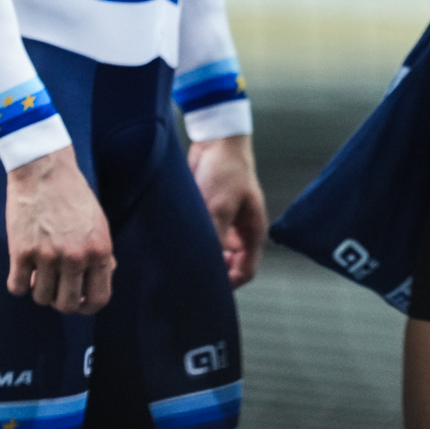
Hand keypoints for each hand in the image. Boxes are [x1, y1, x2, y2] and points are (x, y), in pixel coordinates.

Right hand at [6, 146, 115, 314]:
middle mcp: (76, 258)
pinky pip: (17, 287)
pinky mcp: (21, 252)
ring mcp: (48, 256)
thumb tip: (100, 279)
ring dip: (38, 290)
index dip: (87, 307)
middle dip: (60, 301)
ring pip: (41, 298)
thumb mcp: (98, 225)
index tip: (77, 302)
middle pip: (66, 305)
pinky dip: (18, 284)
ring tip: (38, 273)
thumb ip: (100, 253)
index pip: (99, 299)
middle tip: (54, 288)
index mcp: (100, 252)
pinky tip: (22, 270)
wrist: (44, 172)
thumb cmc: (73, 196)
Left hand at [188, 135, 267, 286]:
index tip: (204, 287)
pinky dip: (192, 242)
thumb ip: (215, 238)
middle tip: (188, 275)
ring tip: (181, 259)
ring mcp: (224, 223)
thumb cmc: (227, 170)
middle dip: (213, 272)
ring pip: (214, 252)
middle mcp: (239, 232)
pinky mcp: (208, 215)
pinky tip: (177, 243)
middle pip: (230, 265)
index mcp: (252, 232)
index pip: (245, 271)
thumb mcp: (220, 207)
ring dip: (200, 256)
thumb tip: (205, 265)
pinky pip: (202, 237)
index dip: (228, 283)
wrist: (216, 140)